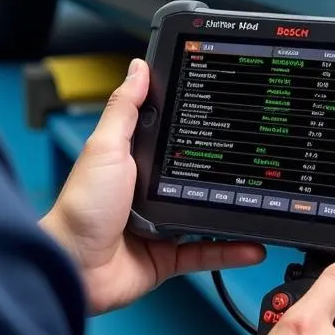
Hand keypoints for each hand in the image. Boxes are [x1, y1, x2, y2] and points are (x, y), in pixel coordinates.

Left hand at [40, 59, 265, 314]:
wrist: (74, 266)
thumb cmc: (81, 207)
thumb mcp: (106, 148)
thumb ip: (125, 109)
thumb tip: (138, 68)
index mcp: (135, 162)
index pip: (171, 137)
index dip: (194, 125)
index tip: (226, 113)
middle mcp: (149, 192)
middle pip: (195, 176)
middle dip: (223, 171)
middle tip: (254, 158)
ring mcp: (161, 224)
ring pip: (206, 214)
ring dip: (232, 211)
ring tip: (260, 200)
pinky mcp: (168, 256)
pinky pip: (206, 253)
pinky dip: (230, 251)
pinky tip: (252, 245)